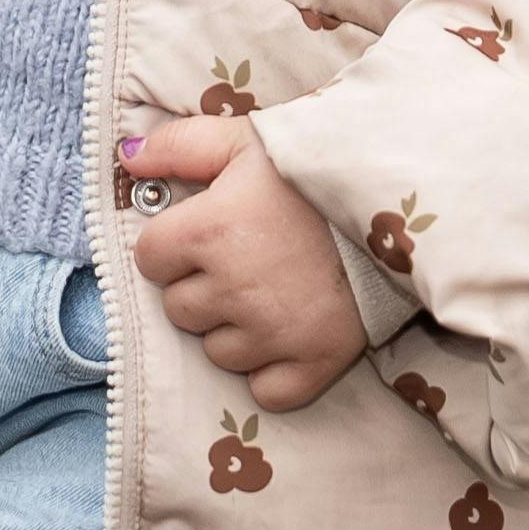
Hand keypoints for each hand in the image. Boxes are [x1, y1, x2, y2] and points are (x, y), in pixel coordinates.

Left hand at [122, 124, 368, 410]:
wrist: (402, 200)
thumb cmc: (316, 169)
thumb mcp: (245, 140)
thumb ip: (179, 146)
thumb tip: (126, 159)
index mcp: (209, 231)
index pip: (150, 259)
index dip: (175, 245)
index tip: (209, 232)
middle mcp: (233, 288)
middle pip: (181, 310)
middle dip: (205, 288)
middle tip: (249, 260)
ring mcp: (273, 333)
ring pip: (219, 352)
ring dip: (237, 330)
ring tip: (276, 292)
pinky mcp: (314, 362)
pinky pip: (265, 389)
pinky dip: (273, 370)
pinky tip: (291, 334)